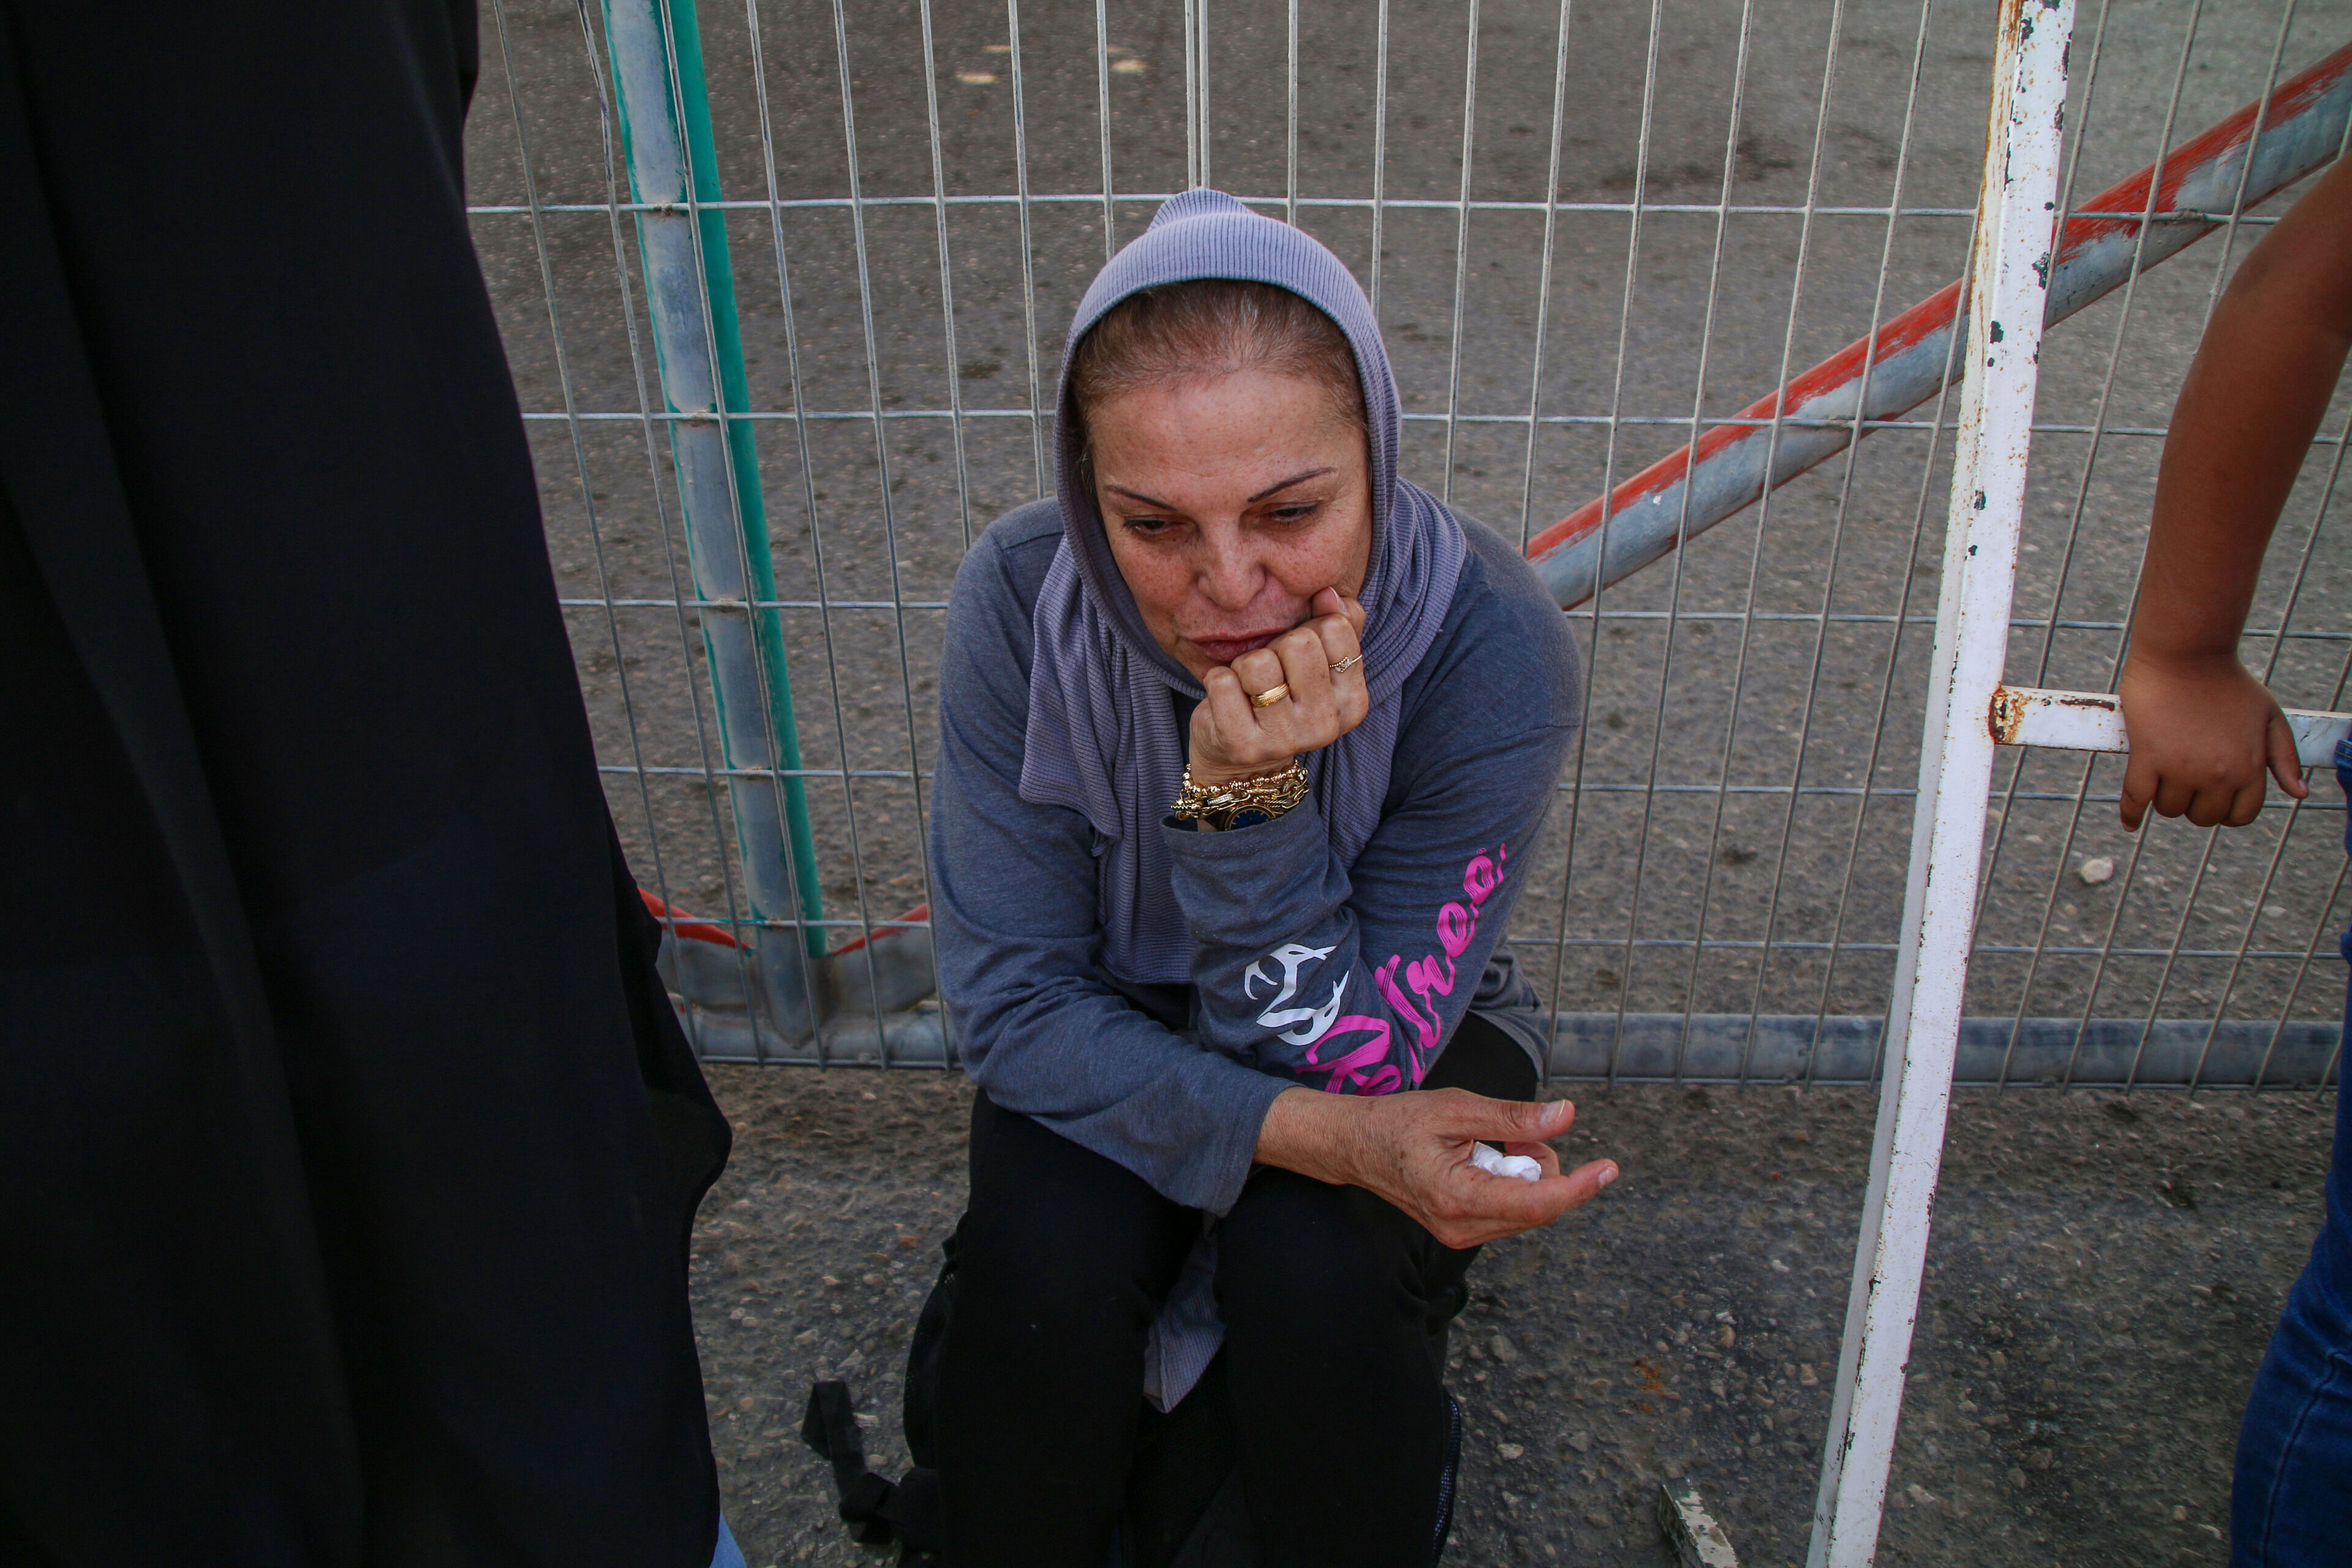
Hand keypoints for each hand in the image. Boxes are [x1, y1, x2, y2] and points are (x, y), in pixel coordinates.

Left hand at [1190, 589, 1369, 785]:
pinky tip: (1228, 700)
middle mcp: (1325, 725)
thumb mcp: (1317, 661)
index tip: (1297, 656)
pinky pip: (1222, 682)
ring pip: (1258, 663)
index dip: (1308, 629)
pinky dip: (1218, 680)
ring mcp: (1285, 739)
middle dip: (1275, 646)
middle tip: (1269, 673)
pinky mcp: (1243, 745)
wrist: (1241, 758)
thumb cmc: (1282, 695)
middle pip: (1299, 642)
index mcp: (1353, 701)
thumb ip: (1337, 623)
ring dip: (1244, 666)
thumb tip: (1328, 592)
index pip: (1335, 628)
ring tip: (1248, 687)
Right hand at [1255, 1086, 1618, 1249]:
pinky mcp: (1460, 1231)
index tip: (1609, 1168)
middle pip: (1537, 1207)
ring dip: (1526, 1175)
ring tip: (1492, 1143)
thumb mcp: (1458, 1107)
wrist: (1356, 1146)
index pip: (1537, 1203)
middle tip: (1512, 1132)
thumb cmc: (1399, 1122)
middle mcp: (1461, 1226)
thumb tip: (1567, 1116)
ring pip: (1527, 1212)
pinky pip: (1510, 1213)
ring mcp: (1460, 1234)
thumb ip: (1515, 1118)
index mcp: (1459, 1196)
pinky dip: (1512, 1184)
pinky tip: (1487, 1160)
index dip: (1579, 1186)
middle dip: (1543, 1168)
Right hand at [2118, 651, 2307, 829]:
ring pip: (2170, 808)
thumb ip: (2285, 756)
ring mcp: (2181, 768)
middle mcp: (2217, 774)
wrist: (2188, 653)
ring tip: (2166, 777)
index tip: (2215, 799)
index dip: (2227, 811)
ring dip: (2168, 799)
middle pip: (2203, 816)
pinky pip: (2136, 799)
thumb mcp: (2270, 715)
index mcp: (2249, 767)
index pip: (2240, 815)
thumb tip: (2300, 794)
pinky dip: (2131, 814)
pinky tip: (2131, 823)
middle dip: (2197, 804)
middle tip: (2190, 783)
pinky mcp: (2147, 757)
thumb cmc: (2229, 681)